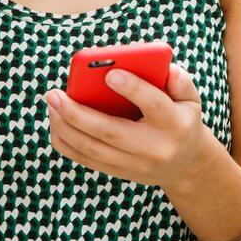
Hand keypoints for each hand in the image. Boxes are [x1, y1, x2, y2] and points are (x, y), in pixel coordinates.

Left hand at [44, 63, 210, 189]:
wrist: (185, 164)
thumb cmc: (181, 116)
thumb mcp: (190, 97)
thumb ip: (179, 80)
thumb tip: (163, 68)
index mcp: (175, 124)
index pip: (154, 105)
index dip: (133, 89)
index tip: (110, 73)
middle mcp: (154, 148)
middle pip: (111, 132)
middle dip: (78, 113)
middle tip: (54, 94)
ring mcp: (136, 166)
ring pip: (93, 149)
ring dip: (66, 127)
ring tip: (51, 104)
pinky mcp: (120, 173)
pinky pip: (87, 160)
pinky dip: (67, 143)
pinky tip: (55, 122)